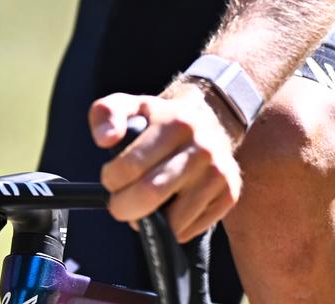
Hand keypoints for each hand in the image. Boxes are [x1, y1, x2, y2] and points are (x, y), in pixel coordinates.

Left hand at [91, 86, 243, 241]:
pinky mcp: (229, 194)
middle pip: (150, 194)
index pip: (131, 165)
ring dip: (147, 221)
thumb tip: (104, 139)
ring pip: (171, 221)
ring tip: (143, 203)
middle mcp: (202, 148)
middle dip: (123, 206)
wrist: (210, 119)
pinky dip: (170, 227)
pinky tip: (167, 207)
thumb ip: (106, 114)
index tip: (110, 178)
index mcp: (175, 124)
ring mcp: (218, 173)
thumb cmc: (161, 119)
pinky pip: (189, 230)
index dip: (111, 179)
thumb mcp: (130, 105)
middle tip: (118, 203)